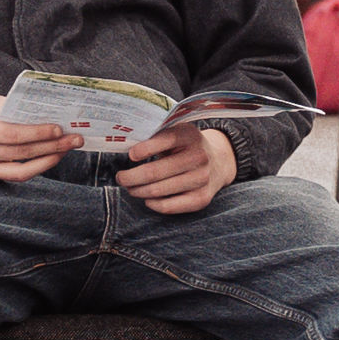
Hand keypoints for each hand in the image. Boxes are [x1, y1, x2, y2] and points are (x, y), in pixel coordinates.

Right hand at [0, 91, 85, 180]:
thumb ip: (13, 107)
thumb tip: (46, 113)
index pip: (12, 134)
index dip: (38, 134)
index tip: (59, 129)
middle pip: (21, 152)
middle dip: (52, 146)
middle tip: (75, 138)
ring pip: (20, 170)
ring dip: (48, 159)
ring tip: (67, 149)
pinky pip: (14, 175)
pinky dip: (36, 167)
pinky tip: (51, 156)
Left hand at [118, 125, 236, 213]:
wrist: (218, 162)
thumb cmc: (186, 147)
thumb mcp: (176, 133)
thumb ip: (156, 137)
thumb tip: (126, 149)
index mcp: (189, 136)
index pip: (164, 141)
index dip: (143, 149)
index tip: (130, 155)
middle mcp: (198, 157)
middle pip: (154, 172)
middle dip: (130, 177)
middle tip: (121, 178)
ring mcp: (202, 179)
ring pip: (157, 191)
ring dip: (138, 191)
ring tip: (131, 187)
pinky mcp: (201, 198)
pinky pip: (169, 206)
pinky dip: (152, 204)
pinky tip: (146, 199)